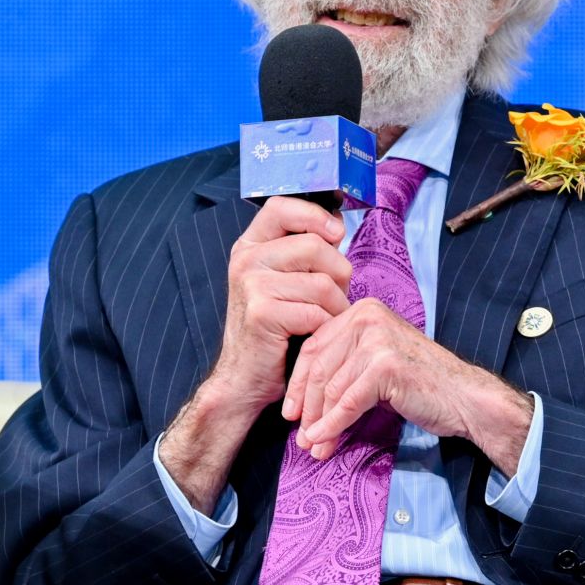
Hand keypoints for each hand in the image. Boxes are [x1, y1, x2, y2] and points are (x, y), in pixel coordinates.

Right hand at [209, 195, 352, 415]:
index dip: (314, 214)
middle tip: (335, 296)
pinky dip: (327, 327)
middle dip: (339, 273)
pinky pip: (316, 312)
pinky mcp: (262, 313)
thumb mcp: (283, 281)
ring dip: (337, 306)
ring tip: (327, 319)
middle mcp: (245, 260)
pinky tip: (317, 335)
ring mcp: (251, 286)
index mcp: (249, 246)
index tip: (336, 232)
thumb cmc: (274, 329)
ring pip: (322, 283)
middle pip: (315, 246)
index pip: (281, 206)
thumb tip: (337, 224)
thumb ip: (303, 252)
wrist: (244, 377)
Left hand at [283, 298, 534, 475]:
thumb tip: (304, 401)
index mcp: (362, 310)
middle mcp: (367, 317)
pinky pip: (348, 402)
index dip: (298, 383)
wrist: (465, 398)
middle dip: (306, 407)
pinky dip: (333, 425)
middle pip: (319, 367)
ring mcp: (377, 339)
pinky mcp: (385, 365)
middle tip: (300, 437)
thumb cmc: (423, 384)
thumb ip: (345, 367)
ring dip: (318, 423)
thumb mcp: (377, 363)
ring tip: (313, 446)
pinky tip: (325, 441)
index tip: (292, 412)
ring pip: (331, 387)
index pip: (315, 346)